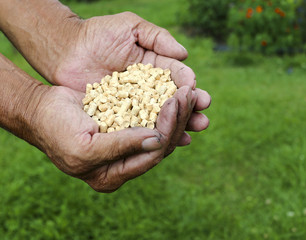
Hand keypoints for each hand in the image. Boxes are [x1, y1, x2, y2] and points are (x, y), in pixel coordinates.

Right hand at [31, 84, 195, 191]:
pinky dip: (164, 106)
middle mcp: (123, 164)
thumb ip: (120, 147)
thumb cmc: (56, 129)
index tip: (174, 103)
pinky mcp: (126, 128)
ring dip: (175, 112)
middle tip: (189, 93)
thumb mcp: (85, 146)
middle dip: (177, 119)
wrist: (41, 110)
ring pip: (161, 132)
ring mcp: (126, 146)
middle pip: (161, 146)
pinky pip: (151, 119)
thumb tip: (158, 142)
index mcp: (112, 175)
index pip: (151, 157)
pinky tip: (176, 92)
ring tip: (188, 91)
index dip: (167, 131)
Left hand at [52, 12, 210, 145]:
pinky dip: (152, 135)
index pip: (177, 77)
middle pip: (173, 101)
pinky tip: (166, 143)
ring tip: (190, 135)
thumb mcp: (129, 27)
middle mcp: (147, 86)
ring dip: (176, 127)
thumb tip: (184, 54)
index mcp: (154, 66)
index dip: (189, 87)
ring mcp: (134, 102)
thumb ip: (157, 37)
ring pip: (159, 117)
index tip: (200, 97)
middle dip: (189, 111)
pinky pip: (138, 127)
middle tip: (203, 121)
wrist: (67, 50)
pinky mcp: (119, 115)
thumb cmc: (97, 35)